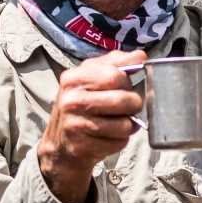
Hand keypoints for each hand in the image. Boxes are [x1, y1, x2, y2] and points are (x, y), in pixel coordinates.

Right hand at [37, 48, 146, 202]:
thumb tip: (140, 56)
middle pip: (123, 100)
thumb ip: (116, 63)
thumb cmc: (83, 106)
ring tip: (118, 123)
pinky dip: (120, 140)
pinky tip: (108, 137)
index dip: (127, 83)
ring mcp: (75, 124)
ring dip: (129, 125)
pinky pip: (119, 142)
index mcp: (73, 78)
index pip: (115, 75)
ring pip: (124, 124)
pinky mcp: (82, 146)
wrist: (61, 144)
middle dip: (133, 104)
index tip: (126, 86)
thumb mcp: (92, 78)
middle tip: (128, 107)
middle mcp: (71, 100)